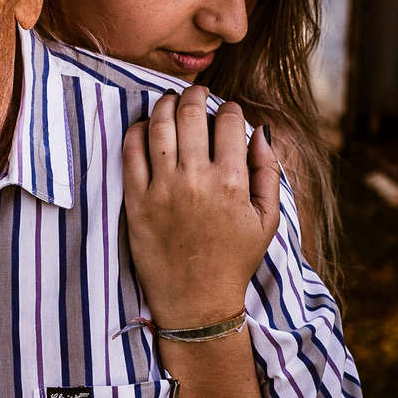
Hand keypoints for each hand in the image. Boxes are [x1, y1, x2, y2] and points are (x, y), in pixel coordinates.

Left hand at [122, 86, 280, 327]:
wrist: (196, 301)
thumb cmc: (234, 260)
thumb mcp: (266, 220)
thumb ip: (268, 172)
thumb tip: (261, 131)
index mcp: (231, 182)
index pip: (229, 122)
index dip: (230, 110)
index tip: (228, 113)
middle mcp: (195, 179)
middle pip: (192, 114)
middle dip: (197, 96)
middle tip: (197, 96)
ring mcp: (162, 189)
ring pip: (159, 125)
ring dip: (166, 105)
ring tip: (171, 103)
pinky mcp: (136, 201)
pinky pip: (130, 152)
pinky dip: (136, 131)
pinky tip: (144, 128)